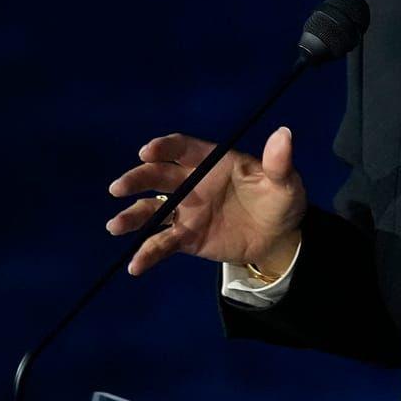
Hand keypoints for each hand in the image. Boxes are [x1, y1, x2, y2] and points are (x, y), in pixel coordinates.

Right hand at [106, 128, 305, 276]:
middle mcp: (192, 183)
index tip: (148, 151)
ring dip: (132, 216)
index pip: (183, 148)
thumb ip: (279, 162)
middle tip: (120, 187)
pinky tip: (135, 266)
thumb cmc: (280, 201)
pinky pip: (162, 244)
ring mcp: (186, 211)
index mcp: (212, 162)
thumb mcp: (285, 183)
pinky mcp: (186, 238)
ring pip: (152, 210)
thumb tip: (284, 134)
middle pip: (158, 176)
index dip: (165, 148)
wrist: (279, 238)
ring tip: (115, 226)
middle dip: (138, 179)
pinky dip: (147, 254)